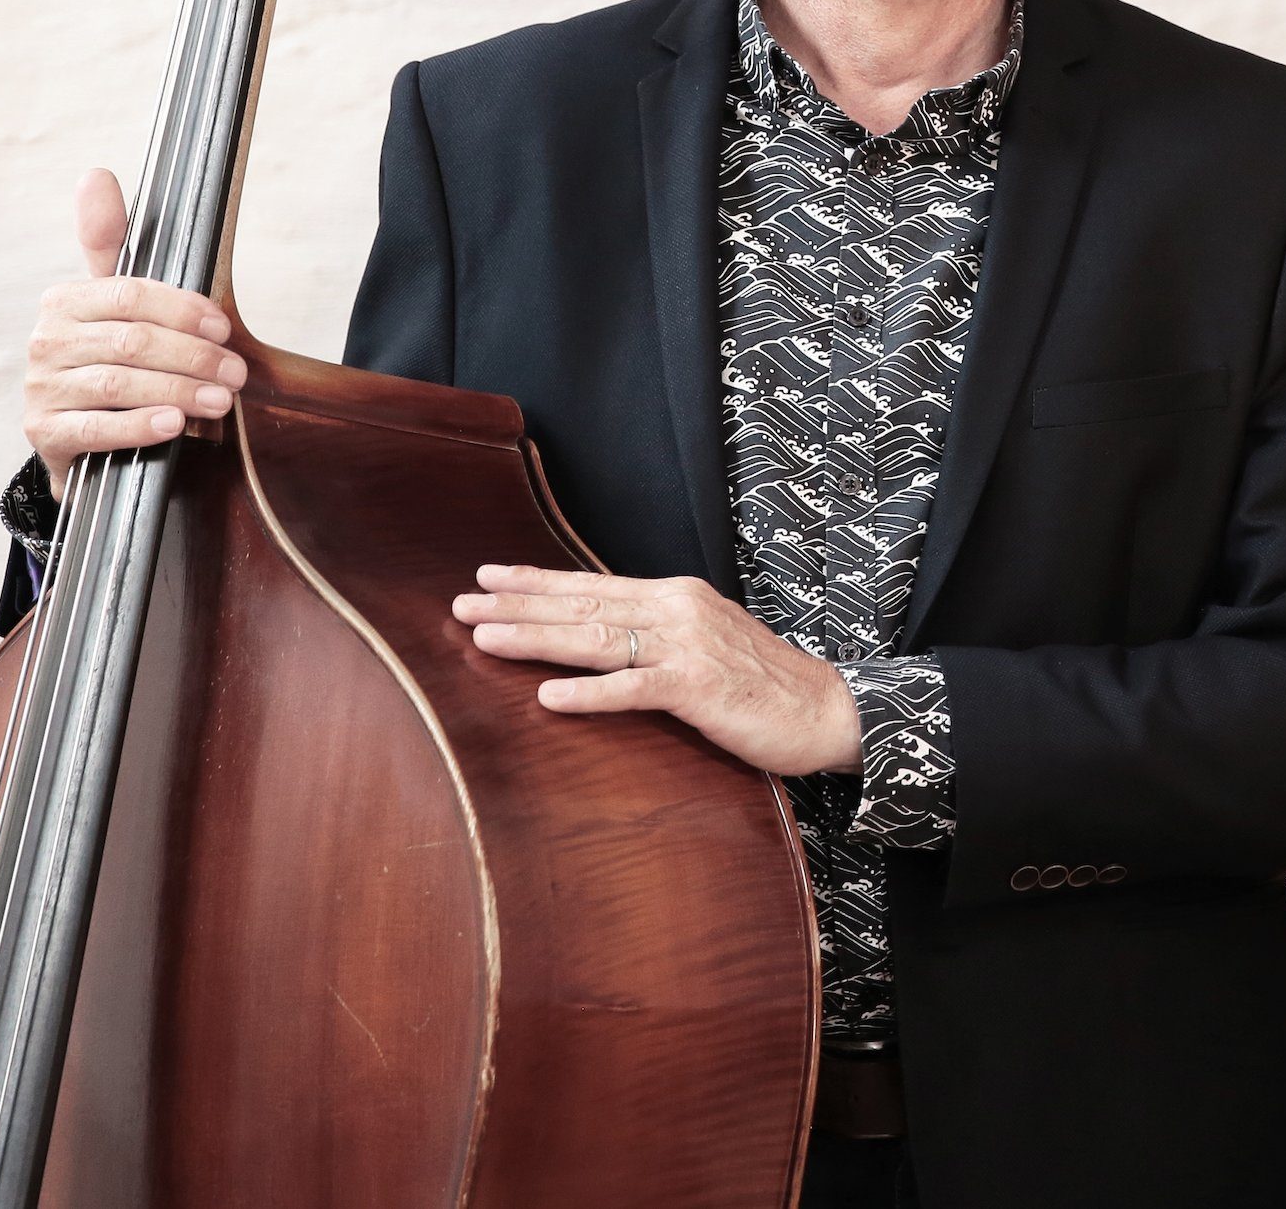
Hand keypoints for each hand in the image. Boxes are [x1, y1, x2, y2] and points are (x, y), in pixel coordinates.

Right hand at [23, 170, 243, 499]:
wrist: (85, 432)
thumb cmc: (116, 357)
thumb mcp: (121, 303)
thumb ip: (114, 243)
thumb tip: (94, 175)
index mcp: (67, 301)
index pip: (130, 294)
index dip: (184, 310)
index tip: (225, 328)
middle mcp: (47, 340)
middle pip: (132, 341)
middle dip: (194, 357)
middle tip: (236, 374)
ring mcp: (42, 388)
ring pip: (118, 384)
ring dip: (179, 391)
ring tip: (221, 400)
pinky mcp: (44, 433)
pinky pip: (95, 428)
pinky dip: (139, 426)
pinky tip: (173, 426)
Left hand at [453, 565, 864, 775]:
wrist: (825, 709)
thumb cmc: (761, 683)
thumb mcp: (704, 643)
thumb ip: (656, 634)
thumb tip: (600, 636)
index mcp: (676, 596)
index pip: (593, 583)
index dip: (537, 581)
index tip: (487, 576)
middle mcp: (678, 609)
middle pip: (583, 603)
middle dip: (518, 604)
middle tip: (461, 602)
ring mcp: (688, 645)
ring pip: (596, 638)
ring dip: (535, 638)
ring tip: (484, 636)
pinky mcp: (698, 687)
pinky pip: (633, 689)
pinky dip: (587, 693)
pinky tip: (547, 698)